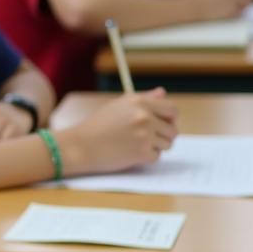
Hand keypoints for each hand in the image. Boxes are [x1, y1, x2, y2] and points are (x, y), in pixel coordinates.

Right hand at [58, 88, 177, 174]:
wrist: (80, 146)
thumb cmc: (97, 125)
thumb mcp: (118, 105)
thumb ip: (143, 99)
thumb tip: (162, 93)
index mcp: (140, 102)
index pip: (172, 109)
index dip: (170, 118)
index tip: (162, 123)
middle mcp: (145, 116)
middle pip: (172, 130)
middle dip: (163, 135)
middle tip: (147, 138)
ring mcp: (145, 135)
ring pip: (167, 144)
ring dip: (155, 147)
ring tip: (136, 145)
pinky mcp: (142, 153)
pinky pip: (156, 157)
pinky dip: (146, 157)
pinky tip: (130, 153)